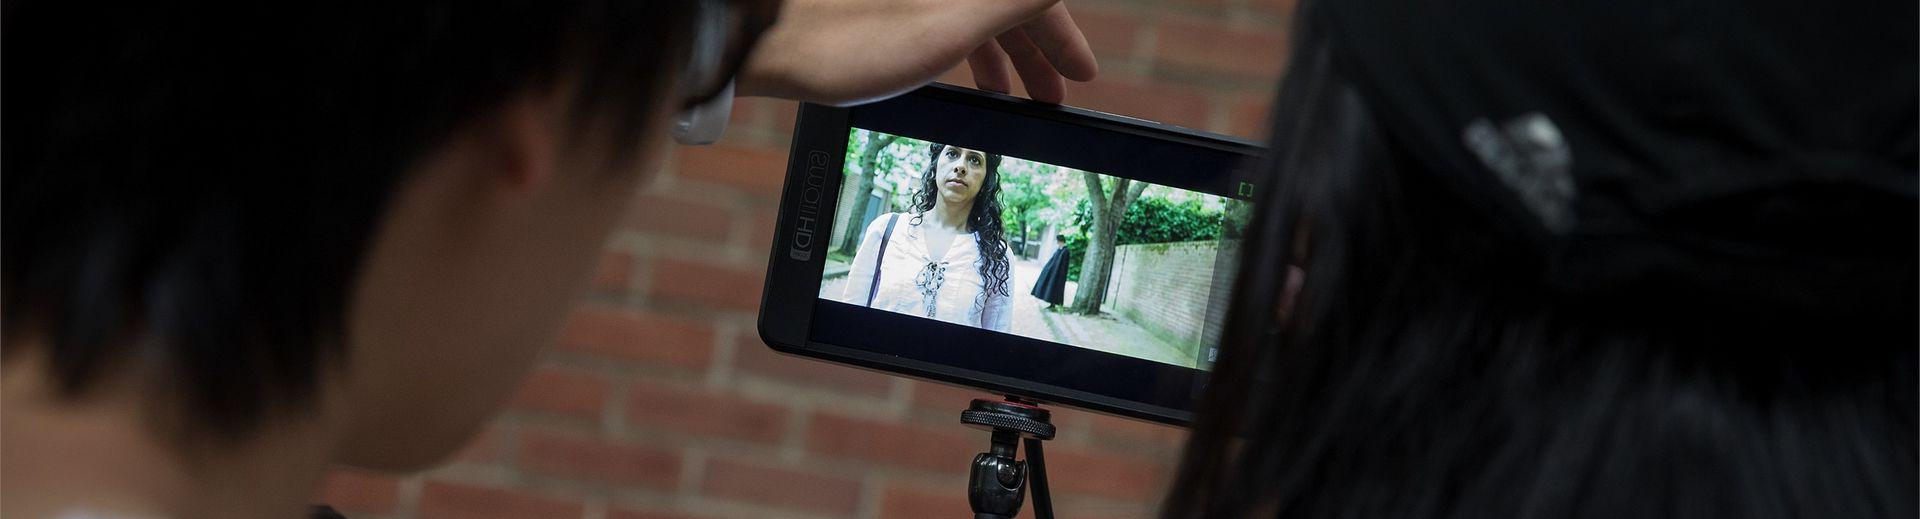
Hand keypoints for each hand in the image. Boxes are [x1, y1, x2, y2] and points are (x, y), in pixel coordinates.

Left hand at [736, 0, 1097, 104]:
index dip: (1062, 35)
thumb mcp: (952, 23)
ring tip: (1002, 97)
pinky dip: (952, 43)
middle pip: (1000, 0)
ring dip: (992, 51)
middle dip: (1030, 48)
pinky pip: (933, 12)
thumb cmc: (843, 36)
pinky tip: (951, 77)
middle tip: (1048, 96)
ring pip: (965, 6)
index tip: (1079, 76)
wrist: (751, 35)